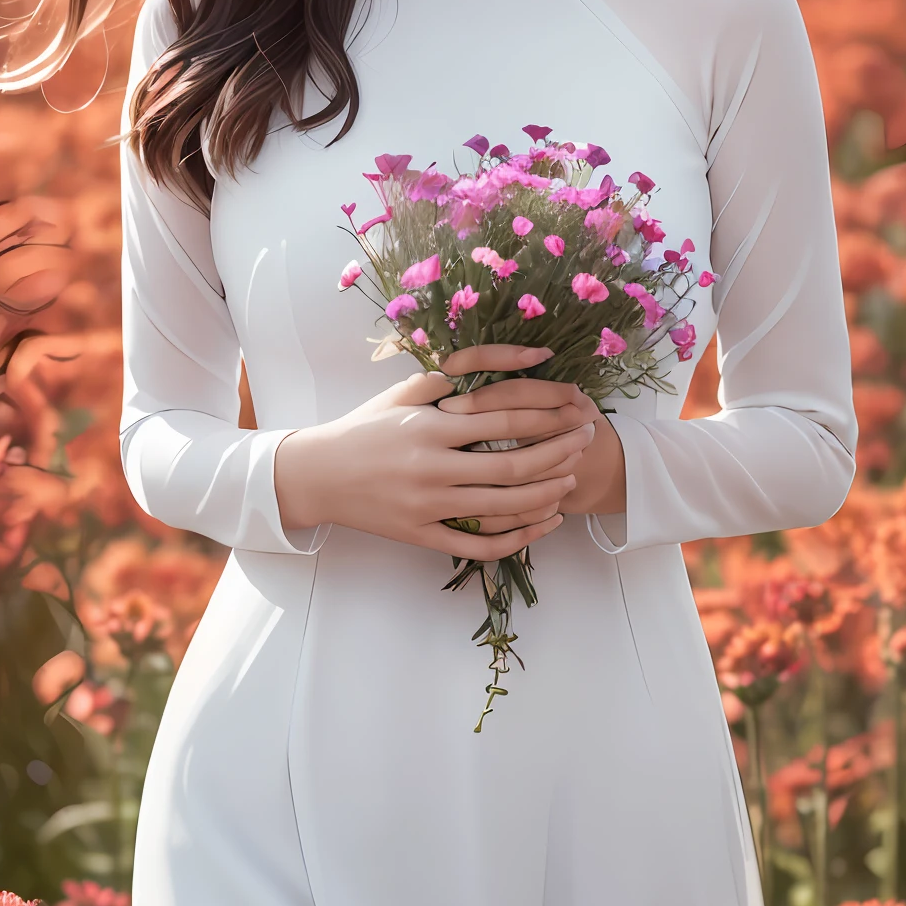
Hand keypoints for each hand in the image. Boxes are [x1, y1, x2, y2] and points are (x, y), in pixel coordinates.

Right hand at [274, 345, 596, 559]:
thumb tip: (507, 361)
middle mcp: (431, 468)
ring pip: (504, 507)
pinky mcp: (422, 536)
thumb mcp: (402, 393)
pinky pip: (480, 545)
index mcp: (430, 427)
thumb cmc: (365, 427)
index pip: (504, 418)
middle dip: (559, 451)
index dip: (548, 412)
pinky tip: (544, 523)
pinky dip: (519, 537)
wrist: (318, 475)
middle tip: (587, 438)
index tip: (576, 407)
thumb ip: (451, 379)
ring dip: (547, 493)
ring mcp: (427, 507)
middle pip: (514, 464)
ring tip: (572, 478)